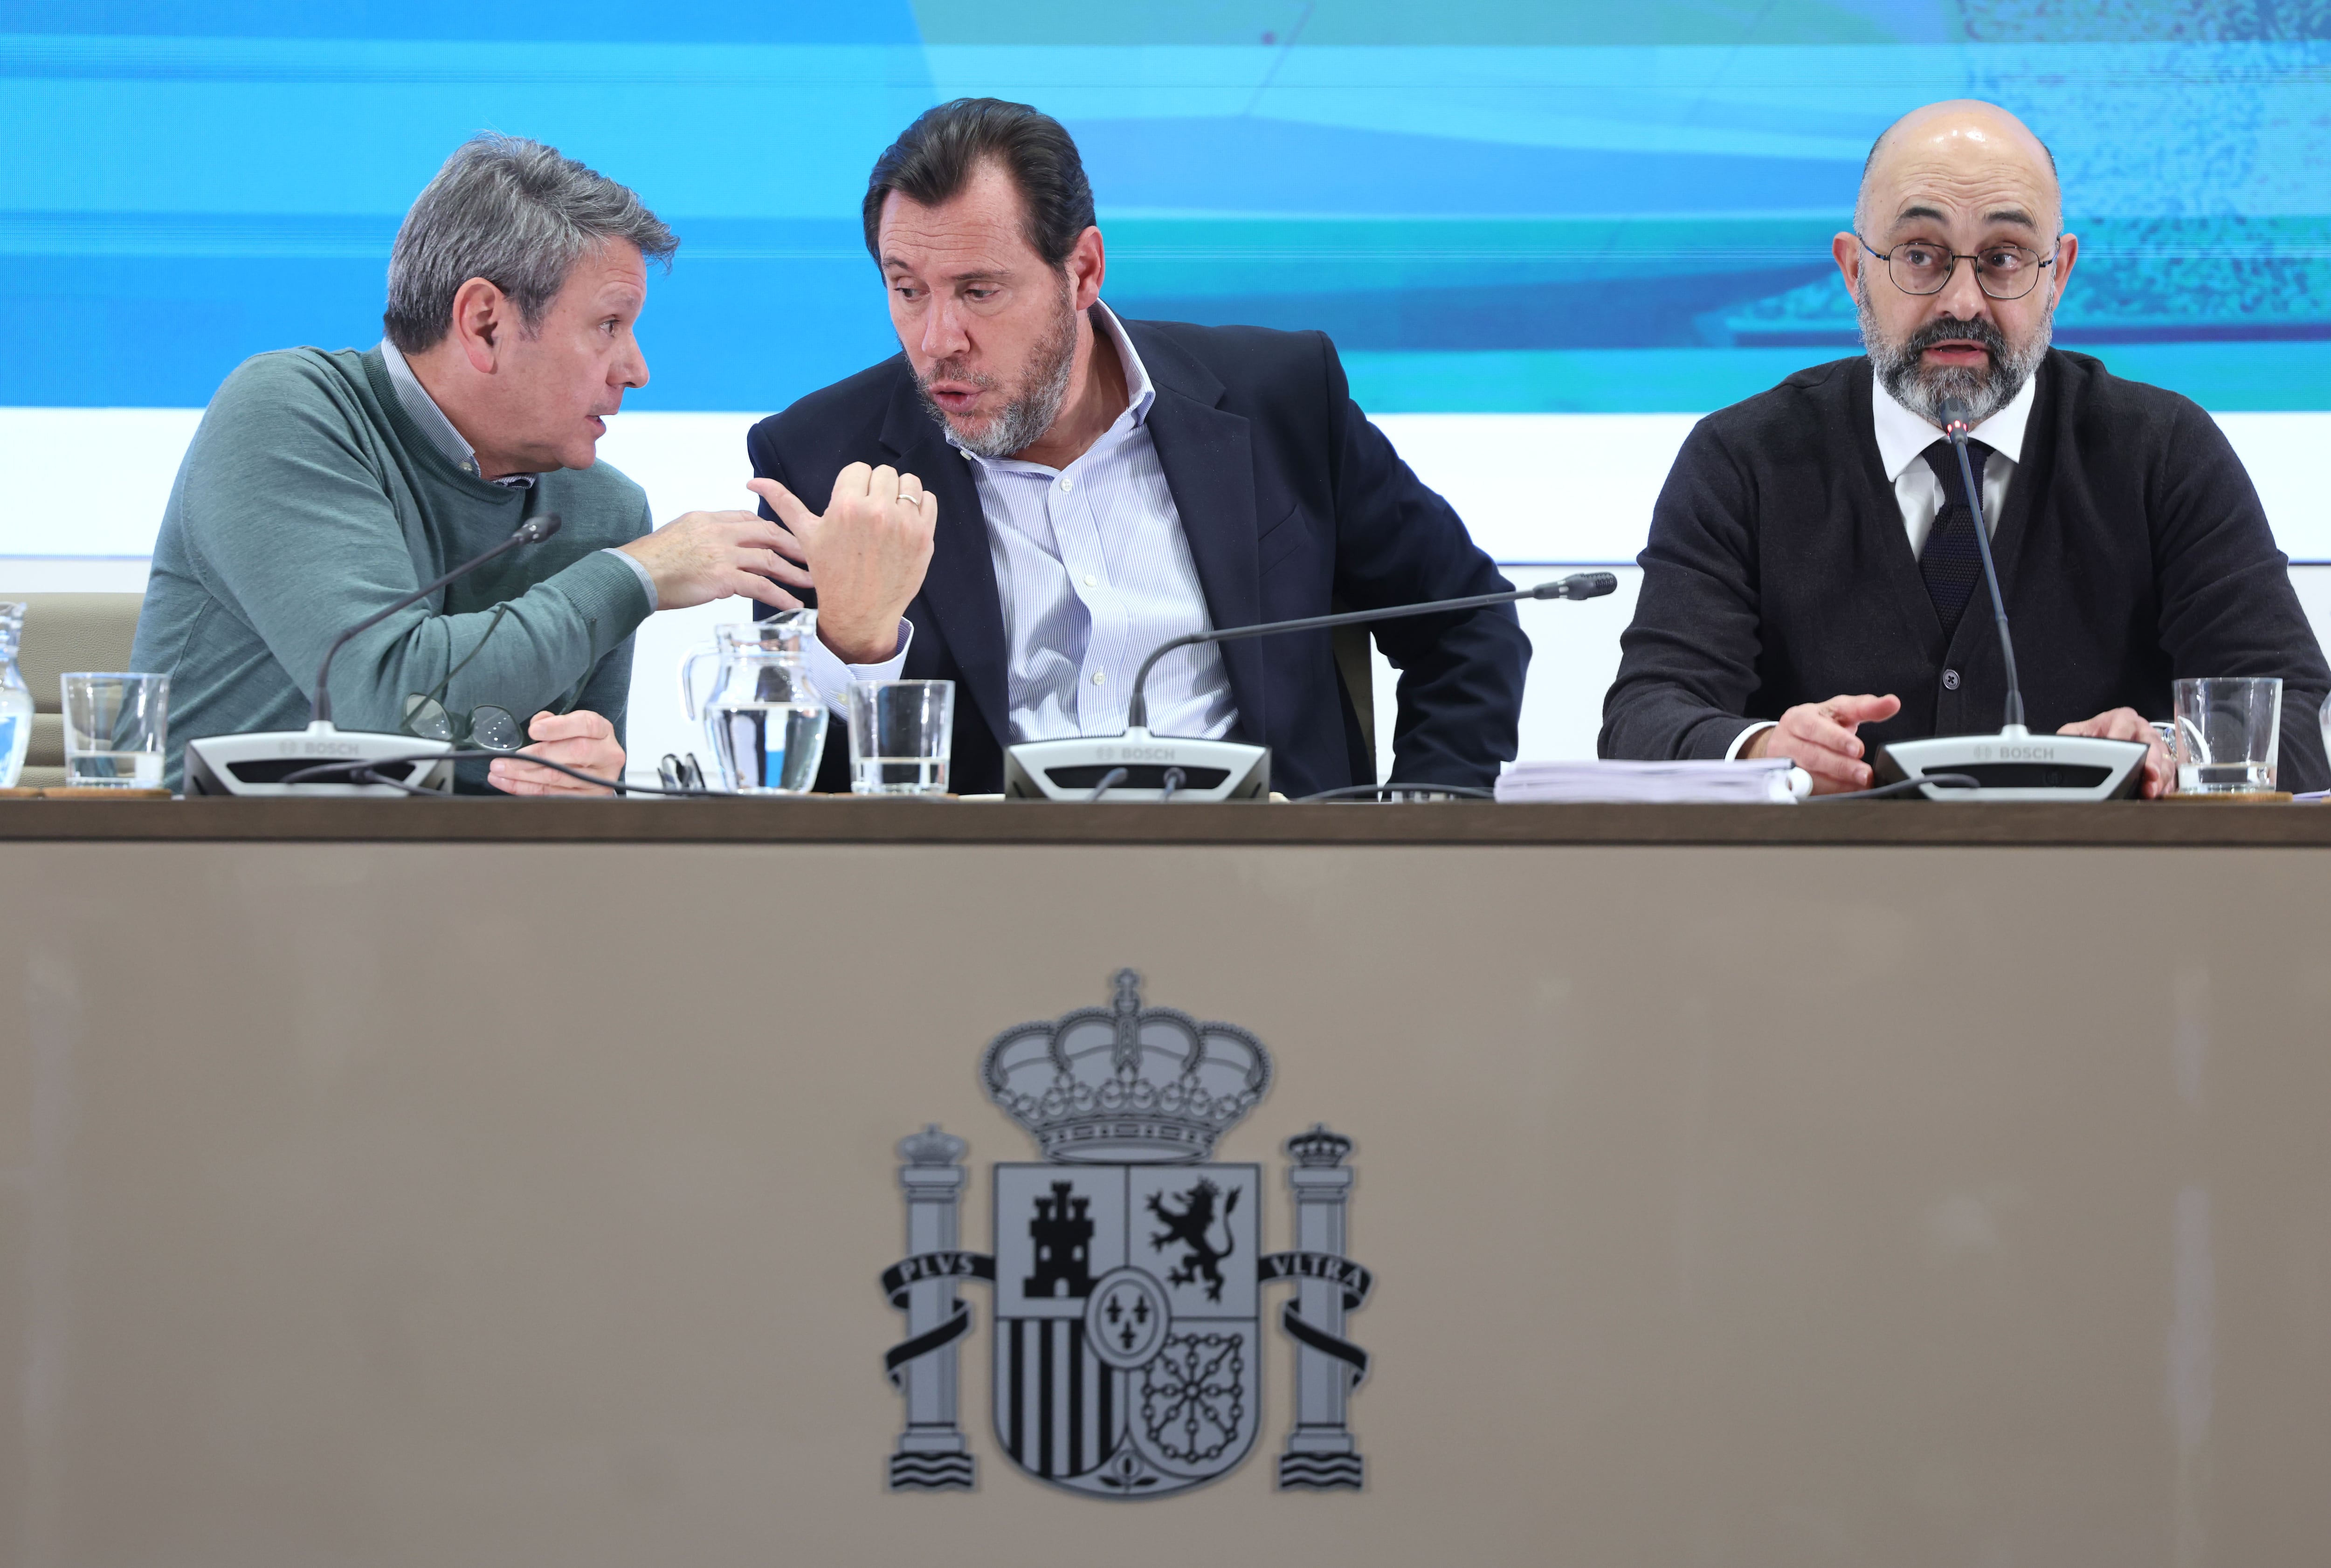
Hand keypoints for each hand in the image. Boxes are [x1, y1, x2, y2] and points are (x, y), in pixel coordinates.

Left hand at [487, 710, 624, 796]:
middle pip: (575, 752)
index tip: (533, 731)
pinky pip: (555, 795)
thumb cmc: (583, 741)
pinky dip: (528, 790)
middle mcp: (607, 755)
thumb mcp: (573, 725)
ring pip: (560, 777)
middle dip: (537, 756)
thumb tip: (537, 725)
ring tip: (501, 771)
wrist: (600, 766)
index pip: (585, 725)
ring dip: (524, 775)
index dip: (559, 727)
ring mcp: (600, 779)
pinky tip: (509, 783)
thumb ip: (555, 722)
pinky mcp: (590, 798)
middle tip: (508, 758)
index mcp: (603, 731)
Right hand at [617, 509, 811, 611]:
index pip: (747, 518)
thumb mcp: (679, 535)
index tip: (786, 538)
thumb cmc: (651, 561)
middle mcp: (718, 532)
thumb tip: (719, 550)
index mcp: (708, 519)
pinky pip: (760, 586)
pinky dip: (780, 596)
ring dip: (794, 571)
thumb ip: (704, 538)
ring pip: (769, 558)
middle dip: (793, 544)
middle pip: (767, 532)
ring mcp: (722, 553)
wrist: (634, 574)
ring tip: (811, 582)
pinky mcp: (722, 577)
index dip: (771, 527)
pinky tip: (793, 604)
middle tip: (813, 556)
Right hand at [748, 463, 936, 663]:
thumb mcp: (806, 536)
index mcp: (846, 506)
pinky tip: (904, 525)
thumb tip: (754, 482)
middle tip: (869, 513)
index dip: (854, 486)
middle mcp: (877, 512)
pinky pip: (929, 501)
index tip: (851, 506)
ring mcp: (904, 525)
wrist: (859, 613)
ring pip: (909, 483)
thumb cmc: (831, 573)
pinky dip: (919, 508)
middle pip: (884, 473)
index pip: (858, 469)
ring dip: (900, 494)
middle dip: (876, 489)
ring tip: (888, 516)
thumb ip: (784, 503)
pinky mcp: (924, 537)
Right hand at [1741, 693, 1902, 792]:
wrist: (1788, 740)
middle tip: (1865, 774)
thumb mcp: (1839, 710)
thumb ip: (1866, 707)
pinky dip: (1829, 793)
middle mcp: (1786, 741)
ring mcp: (1783, 764)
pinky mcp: (1786, 782)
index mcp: (1798, 719)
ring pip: (1808, 777)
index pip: (1814, 728)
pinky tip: (1847, 793)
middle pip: (1812, 755)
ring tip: (1861, 785)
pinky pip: (1806, 792)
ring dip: (1837, 784)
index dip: (1836, 739)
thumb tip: (1893, 702)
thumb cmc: (1819, 723)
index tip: (1858, 749)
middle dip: (1841, 766)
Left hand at [2058, 706, 2169, 797]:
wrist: (2096, 750)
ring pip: (2163, 760)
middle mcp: (2141, 731)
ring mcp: (2153, 748)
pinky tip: (2157, 793)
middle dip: (2150, 759)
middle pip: (2152, 742)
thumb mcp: (2073, 735)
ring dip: (2159, 776)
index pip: (2124, 721)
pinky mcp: (2159, 766)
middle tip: (2148, 773)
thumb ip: (2069, 739)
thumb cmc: (2088, 739)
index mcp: (2120, 719)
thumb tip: (2059, 750)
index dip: (2121, 734)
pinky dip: (2164, 785)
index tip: (2118, 748)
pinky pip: (2168, 775)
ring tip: (2151, 789)